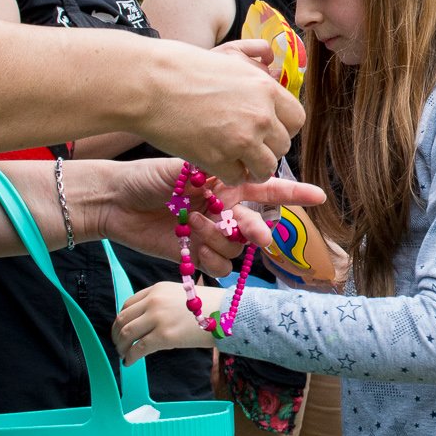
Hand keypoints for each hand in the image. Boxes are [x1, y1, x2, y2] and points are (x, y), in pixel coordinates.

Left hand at [79, 158, 324, 264]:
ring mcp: (211, 234)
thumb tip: (242, 183)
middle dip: (257, 229)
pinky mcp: (197, 255)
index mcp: (226, 185)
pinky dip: (210, 261)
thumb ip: (216, 178)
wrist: (116, 201)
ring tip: (192, 224)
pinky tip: (192, 249)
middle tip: (253, 232)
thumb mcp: (183, 168)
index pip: (267, 189)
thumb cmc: (147, 177)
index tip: (319, 197)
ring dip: (219, 239)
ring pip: (237, 248)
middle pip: (256, 225)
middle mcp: (223, 210)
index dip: (294, 193)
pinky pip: (220, 267)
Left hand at [115, 281, 233, 363]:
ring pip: (127, 334)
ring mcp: (158, 318)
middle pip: (123, 318)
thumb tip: (148, 321)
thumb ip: (162, 302)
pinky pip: (138, 348)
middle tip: (118, 344)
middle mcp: (154, 301)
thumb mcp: (181, 295)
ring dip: (121, 346)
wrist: (226, 313)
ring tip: (123, 354)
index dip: (121, 319)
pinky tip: (129, 362)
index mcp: (157, 289)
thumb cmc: (209, 306)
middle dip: (117, 334)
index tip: (121, 329)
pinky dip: (130, 357)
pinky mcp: (164, 336)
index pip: (128, 304)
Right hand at [149, 43, 303, 183]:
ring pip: (265, 169)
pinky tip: (214, 164)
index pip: (297, 119)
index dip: (282, 128)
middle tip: (246, 147)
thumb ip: (256, 73)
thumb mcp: (230, 59)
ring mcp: (241, 139)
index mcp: (267, 88)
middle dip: (266, 149)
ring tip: (236, 163)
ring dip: (252, 169)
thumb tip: (272, 68)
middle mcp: (261, 115)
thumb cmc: (181, 67)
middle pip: (282, 146)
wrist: (147, 82)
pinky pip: (236, 178)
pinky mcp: (218, 158)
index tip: (267, 131)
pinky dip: (227, 175)